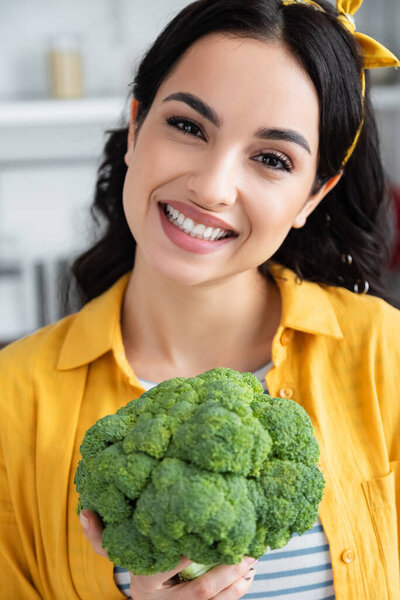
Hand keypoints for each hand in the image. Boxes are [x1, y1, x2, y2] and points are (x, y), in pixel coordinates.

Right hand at [80, 509, 256, 598]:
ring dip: (238, 583)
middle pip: (200, 591)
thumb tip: (84, 511)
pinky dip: (237, 594)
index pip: (172, 564)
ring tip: (253, 561)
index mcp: (143, 580)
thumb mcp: (117, 552)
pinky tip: (248, 577)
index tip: (212, 533)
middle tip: (247, 551)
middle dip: (227, 571)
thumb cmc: (136, 567)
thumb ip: (101, 536)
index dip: (193, 551)